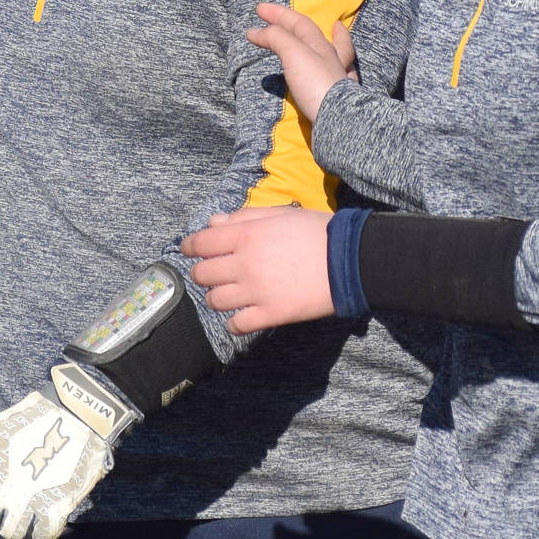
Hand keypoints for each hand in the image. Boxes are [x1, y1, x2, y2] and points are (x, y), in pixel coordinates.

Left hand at [0, 373, 119, 538]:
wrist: (79, 413)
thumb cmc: (32, 417)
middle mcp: (0, 487)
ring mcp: (28, 499)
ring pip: (11, 535)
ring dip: (14, 528)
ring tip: (23, 512)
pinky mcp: (57, 506)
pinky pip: (41, 537)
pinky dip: (40, 533)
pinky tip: (42, 521)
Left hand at [183, 206, 334, 333]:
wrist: (349, 260)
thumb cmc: (317, 231)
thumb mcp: (281, 213)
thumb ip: (244, 216)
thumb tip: (213, 223)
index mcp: (246, 235)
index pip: (200, 243)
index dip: (189, 246)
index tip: (189, 249)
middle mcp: (244, 264)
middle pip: (203, 274)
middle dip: (204, 272)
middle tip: (214, 272)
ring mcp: (255, 291)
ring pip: (215, 301)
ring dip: (217, 297)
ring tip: (229, 293)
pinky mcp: (270, 314)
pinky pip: (237, 325)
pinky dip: (234, 322)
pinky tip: (241, 316)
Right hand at [247, 2, 356, 122]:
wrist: (338, 122)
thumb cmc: (316, 83)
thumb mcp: (294, 53)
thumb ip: (277, 38)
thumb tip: (257, 31)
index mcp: (321, 46)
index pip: (298, 23)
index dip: (278, 14)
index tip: (259, 9)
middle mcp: (333, 60)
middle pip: (317, 36)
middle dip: (296, 25)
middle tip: (285, 19)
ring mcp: (339, 79)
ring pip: (338, 54)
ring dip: (334, 41)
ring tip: (334, 33)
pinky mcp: (339, 100)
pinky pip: (344, 77)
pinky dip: (343, 68)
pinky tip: (344, 71)